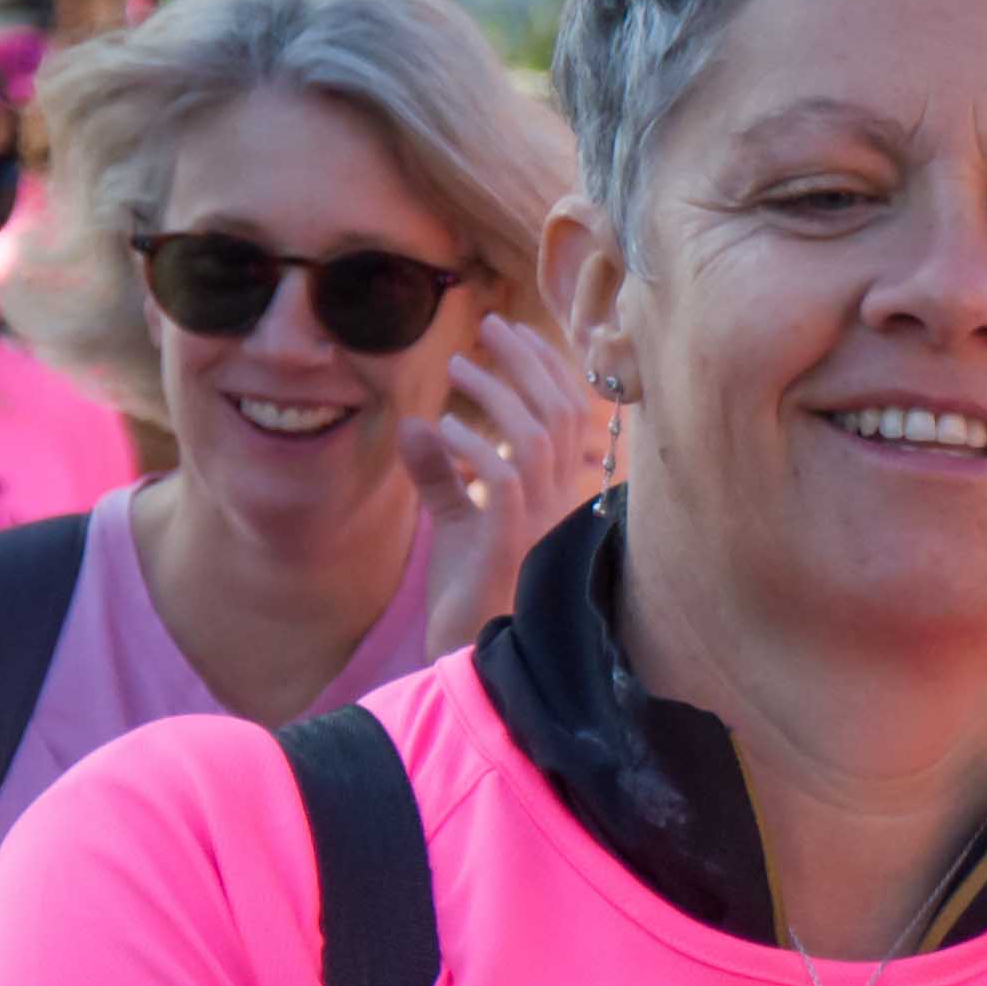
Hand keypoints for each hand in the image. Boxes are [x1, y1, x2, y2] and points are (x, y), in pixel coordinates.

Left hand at [405, 317, 611, 660]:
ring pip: (536, 438)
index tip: (511, 336)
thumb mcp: (451, 525)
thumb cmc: (468, 597)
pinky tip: (440, 428)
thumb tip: (418, 423)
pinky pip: (502, 479)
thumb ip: (440, 475)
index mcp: (554, 498)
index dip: (546, 371)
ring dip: (496, 395)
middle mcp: (558, 507)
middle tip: (489, 325)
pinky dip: (472, 447)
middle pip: (560, 415)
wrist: (472, 660)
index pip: (568, 420)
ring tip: (457, 368)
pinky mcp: (509, 545)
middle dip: (527, 364)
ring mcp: (539, 525)